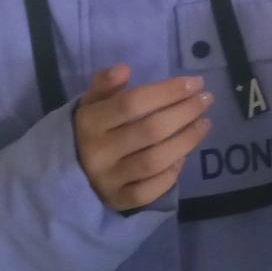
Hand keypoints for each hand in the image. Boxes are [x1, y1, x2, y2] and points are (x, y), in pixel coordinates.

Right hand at [74, 66, 212, 212]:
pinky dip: (171, 174)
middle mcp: (98, 153)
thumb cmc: (89, 132)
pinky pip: (151, 191)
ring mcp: (108, 180)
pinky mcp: (118, 202)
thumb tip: (123, 69)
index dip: (168, 91)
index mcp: (89, 123)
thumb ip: (104, 85)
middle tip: (206, 100)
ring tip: (204, 124)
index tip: (195, 82)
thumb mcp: (90, 104)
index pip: (132, 103)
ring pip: (155, 161)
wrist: (65, 176)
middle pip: (150, 131)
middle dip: (185, 112)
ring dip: (186, 141)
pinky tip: (183, 156)